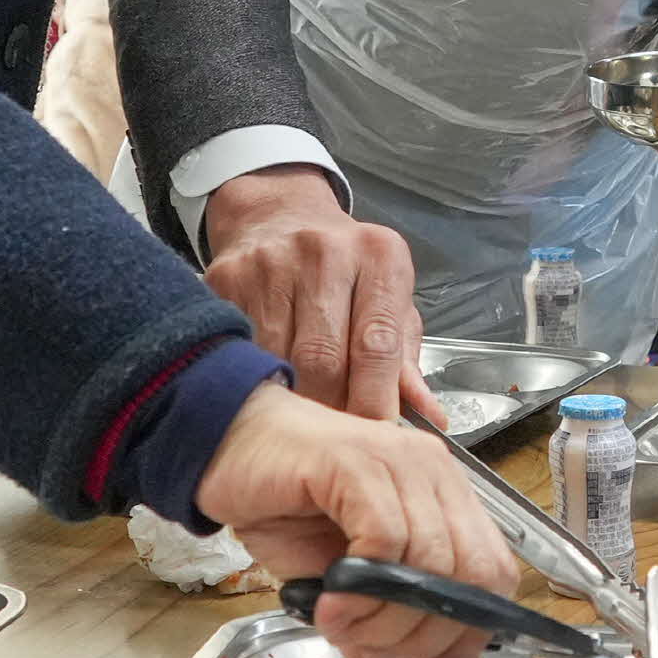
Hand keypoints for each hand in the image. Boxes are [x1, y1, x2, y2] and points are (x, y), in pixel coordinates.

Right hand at [196, 382, 518, 657]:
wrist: (227, 448)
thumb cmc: (286, 508)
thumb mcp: (340, 589)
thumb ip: (374, 639)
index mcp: (447, 500)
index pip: (495, 573)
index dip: (469, 632)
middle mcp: (436, 476)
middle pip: (471, 576)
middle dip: (422, 634)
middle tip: (370, 647)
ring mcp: (403, 463)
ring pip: (430, 562)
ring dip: (384, 616)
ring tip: (341, 623)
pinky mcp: (360, 462)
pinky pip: (385, 538)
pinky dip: (361, 587)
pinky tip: (330, 601)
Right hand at [204, 165, 442, 423]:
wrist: (281, 217)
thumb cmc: (348, 272)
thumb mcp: (389, 302)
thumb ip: (405, 361)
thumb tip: (429, 418)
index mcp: (379, 256)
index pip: (377, 344)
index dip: (375, 402)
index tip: (375, 438)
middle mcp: (325, 252)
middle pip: (323, 359)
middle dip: (331, 409)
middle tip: (335, 440)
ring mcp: (271, 262)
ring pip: (279, 360)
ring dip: (292, 400)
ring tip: (302, 421)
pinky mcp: (228, 277)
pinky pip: (242, 349)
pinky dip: (256, 378)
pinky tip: (266, 391)